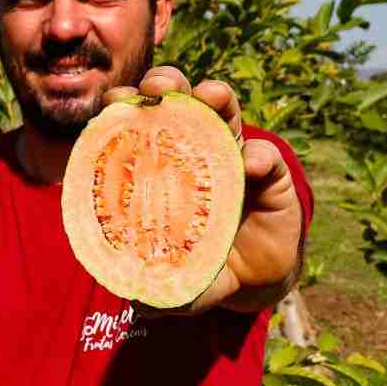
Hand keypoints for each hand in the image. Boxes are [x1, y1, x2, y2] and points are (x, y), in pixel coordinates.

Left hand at [105, 66, 302, 313]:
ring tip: (210, 94)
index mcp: (167, 167)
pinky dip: (259, 156)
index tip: (112, 102)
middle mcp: (200, 153)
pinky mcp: (274, 178)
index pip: (143, 128)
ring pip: (227, 116)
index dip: (127, 109)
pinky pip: (267, 158)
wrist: (253, 282)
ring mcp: (237, 160)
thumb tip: (137, 301)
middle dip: (168, 84)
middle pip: (183, 104)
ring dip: (218, 98)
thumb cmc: (205, 267)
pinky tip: (250, 164)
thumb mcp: (179, 279)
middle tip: (156, 87)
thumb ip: (160, 288)